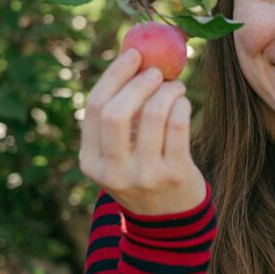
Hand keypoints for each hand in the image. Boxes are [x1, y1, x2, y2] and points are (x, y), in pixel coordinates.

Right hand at [79, 47, 206, 215]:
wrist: (169, 220)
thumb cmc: (142, 169)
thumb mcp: (119, 152)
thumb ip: (119, 113)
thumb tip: (132, 54)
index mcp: (91, 162)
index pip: (95, 108)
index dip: (114, 75)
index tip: (133, 54)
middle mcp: (113, 172)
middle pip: (116, 112)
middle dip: (138, 82)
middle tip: (156, 70)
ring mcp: (144, 175)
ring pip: (152, 115)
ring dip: (167, 91)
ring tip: (174, 87)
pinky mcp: (174, 175)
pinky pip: (178, 125)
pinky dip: (181, 105)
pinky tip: (183, 103)